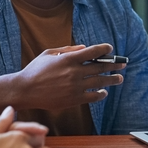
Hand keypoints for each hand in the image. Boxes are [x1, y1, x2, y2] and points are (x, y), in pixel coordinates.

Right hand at [8, 43, 125, 110]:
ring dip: (112, 79)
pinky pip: (92, 96)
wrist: (25, 90)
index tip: (110, 49)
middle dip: (114, 65)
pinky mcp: (74, 99)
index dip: (104, 49)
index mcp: (68, 58)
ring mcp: (75, 86)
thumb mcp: (49, 53)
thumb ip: (67, 49)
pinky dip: (100, 94)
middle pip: (100, 67)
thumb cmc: (35, 70)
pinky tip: (104, 92)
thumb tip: (84, 48)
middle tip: (123, 64)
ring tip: (119, 78)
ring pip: (100, 82)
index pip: (93, 52)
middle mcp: (74, 72)